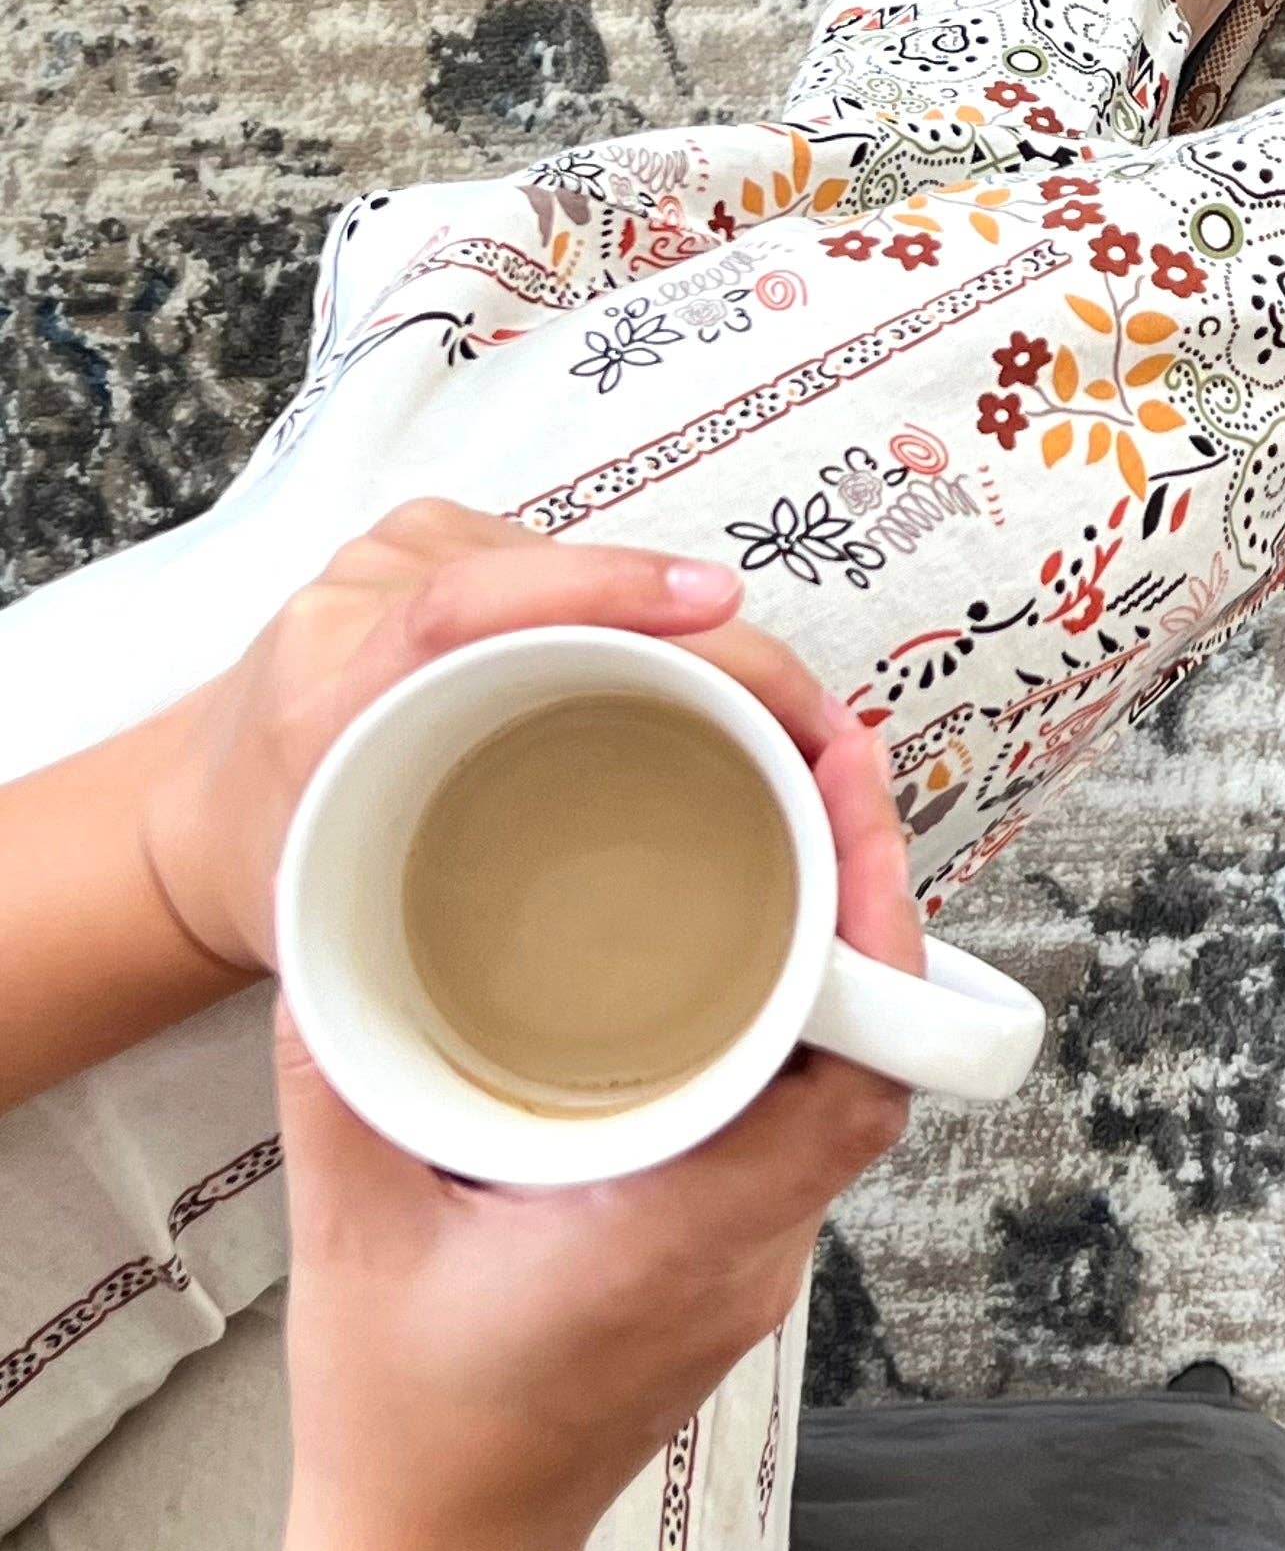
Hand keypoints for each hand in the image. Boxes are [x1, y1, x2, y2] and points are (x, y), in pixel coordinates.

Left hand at [138, 496, 828, 979]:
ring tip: (793, 721)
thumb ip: (435, 956)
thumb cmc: (272, 876)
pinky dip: (658, 620)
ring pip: (596, 576)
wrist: (197, 811)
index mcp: (332, 683)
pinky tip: (722, 673)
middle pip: (575, 584)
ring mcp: (414, 550)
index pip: (466, 607)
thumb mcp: (339, 931)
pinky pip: (582, 569)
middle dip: (717, 640)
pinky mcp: (451, 540)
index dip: (601, 592)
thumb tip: (584, 1010)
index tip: (716, 605)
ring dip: (703, 639)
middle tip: (820, 728)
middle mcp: (372, 589)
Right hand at [274, 665, 920, 1550]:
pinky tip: (739, 947)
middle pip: (872, 1050)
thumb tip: (330, 927)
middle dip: (862, 898)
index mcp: (691, 1230)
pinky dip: (788, 1020)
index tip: (850, 809)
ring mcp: (758, 1255)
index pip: (856, 1074)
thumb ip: (344, 1082)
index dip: (876, 934)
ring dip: (833, 953)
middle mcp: (757, 1240)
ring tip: (793, 821)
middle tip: (825, 763)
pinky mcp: (735, 1257)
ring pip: (843, 1077)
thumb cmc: (402, 1421)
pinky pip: (797, 1114)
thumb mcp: (351, 1238)